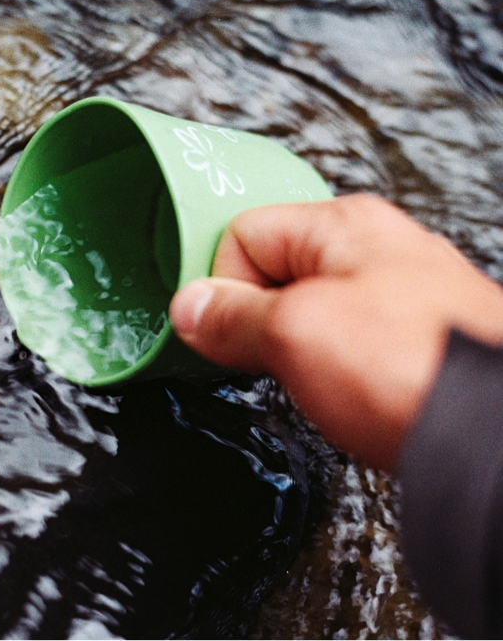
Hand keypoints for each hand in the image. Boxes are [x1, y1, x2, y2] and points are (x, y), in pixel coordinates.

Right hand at [170, 194, 502, 471]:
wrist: (496, 435)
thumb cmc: (416, 369)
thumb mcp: (295, 333)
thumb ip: (231, 316)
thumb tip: (190, 307)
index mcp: (343, 226)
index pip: (243, 233)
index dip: (222, 284)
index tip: (219, 329)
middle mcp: (376, 251)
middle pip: (275, 274)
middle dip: (257, 321)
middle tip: (270, 357)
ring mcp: (400, 299)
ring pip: (309, 316)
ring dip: (294, 352)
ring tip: (317, 381)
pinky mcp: (414, 346)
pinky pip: (345, 347)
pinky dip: (332, 373)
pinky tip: (347, 397)